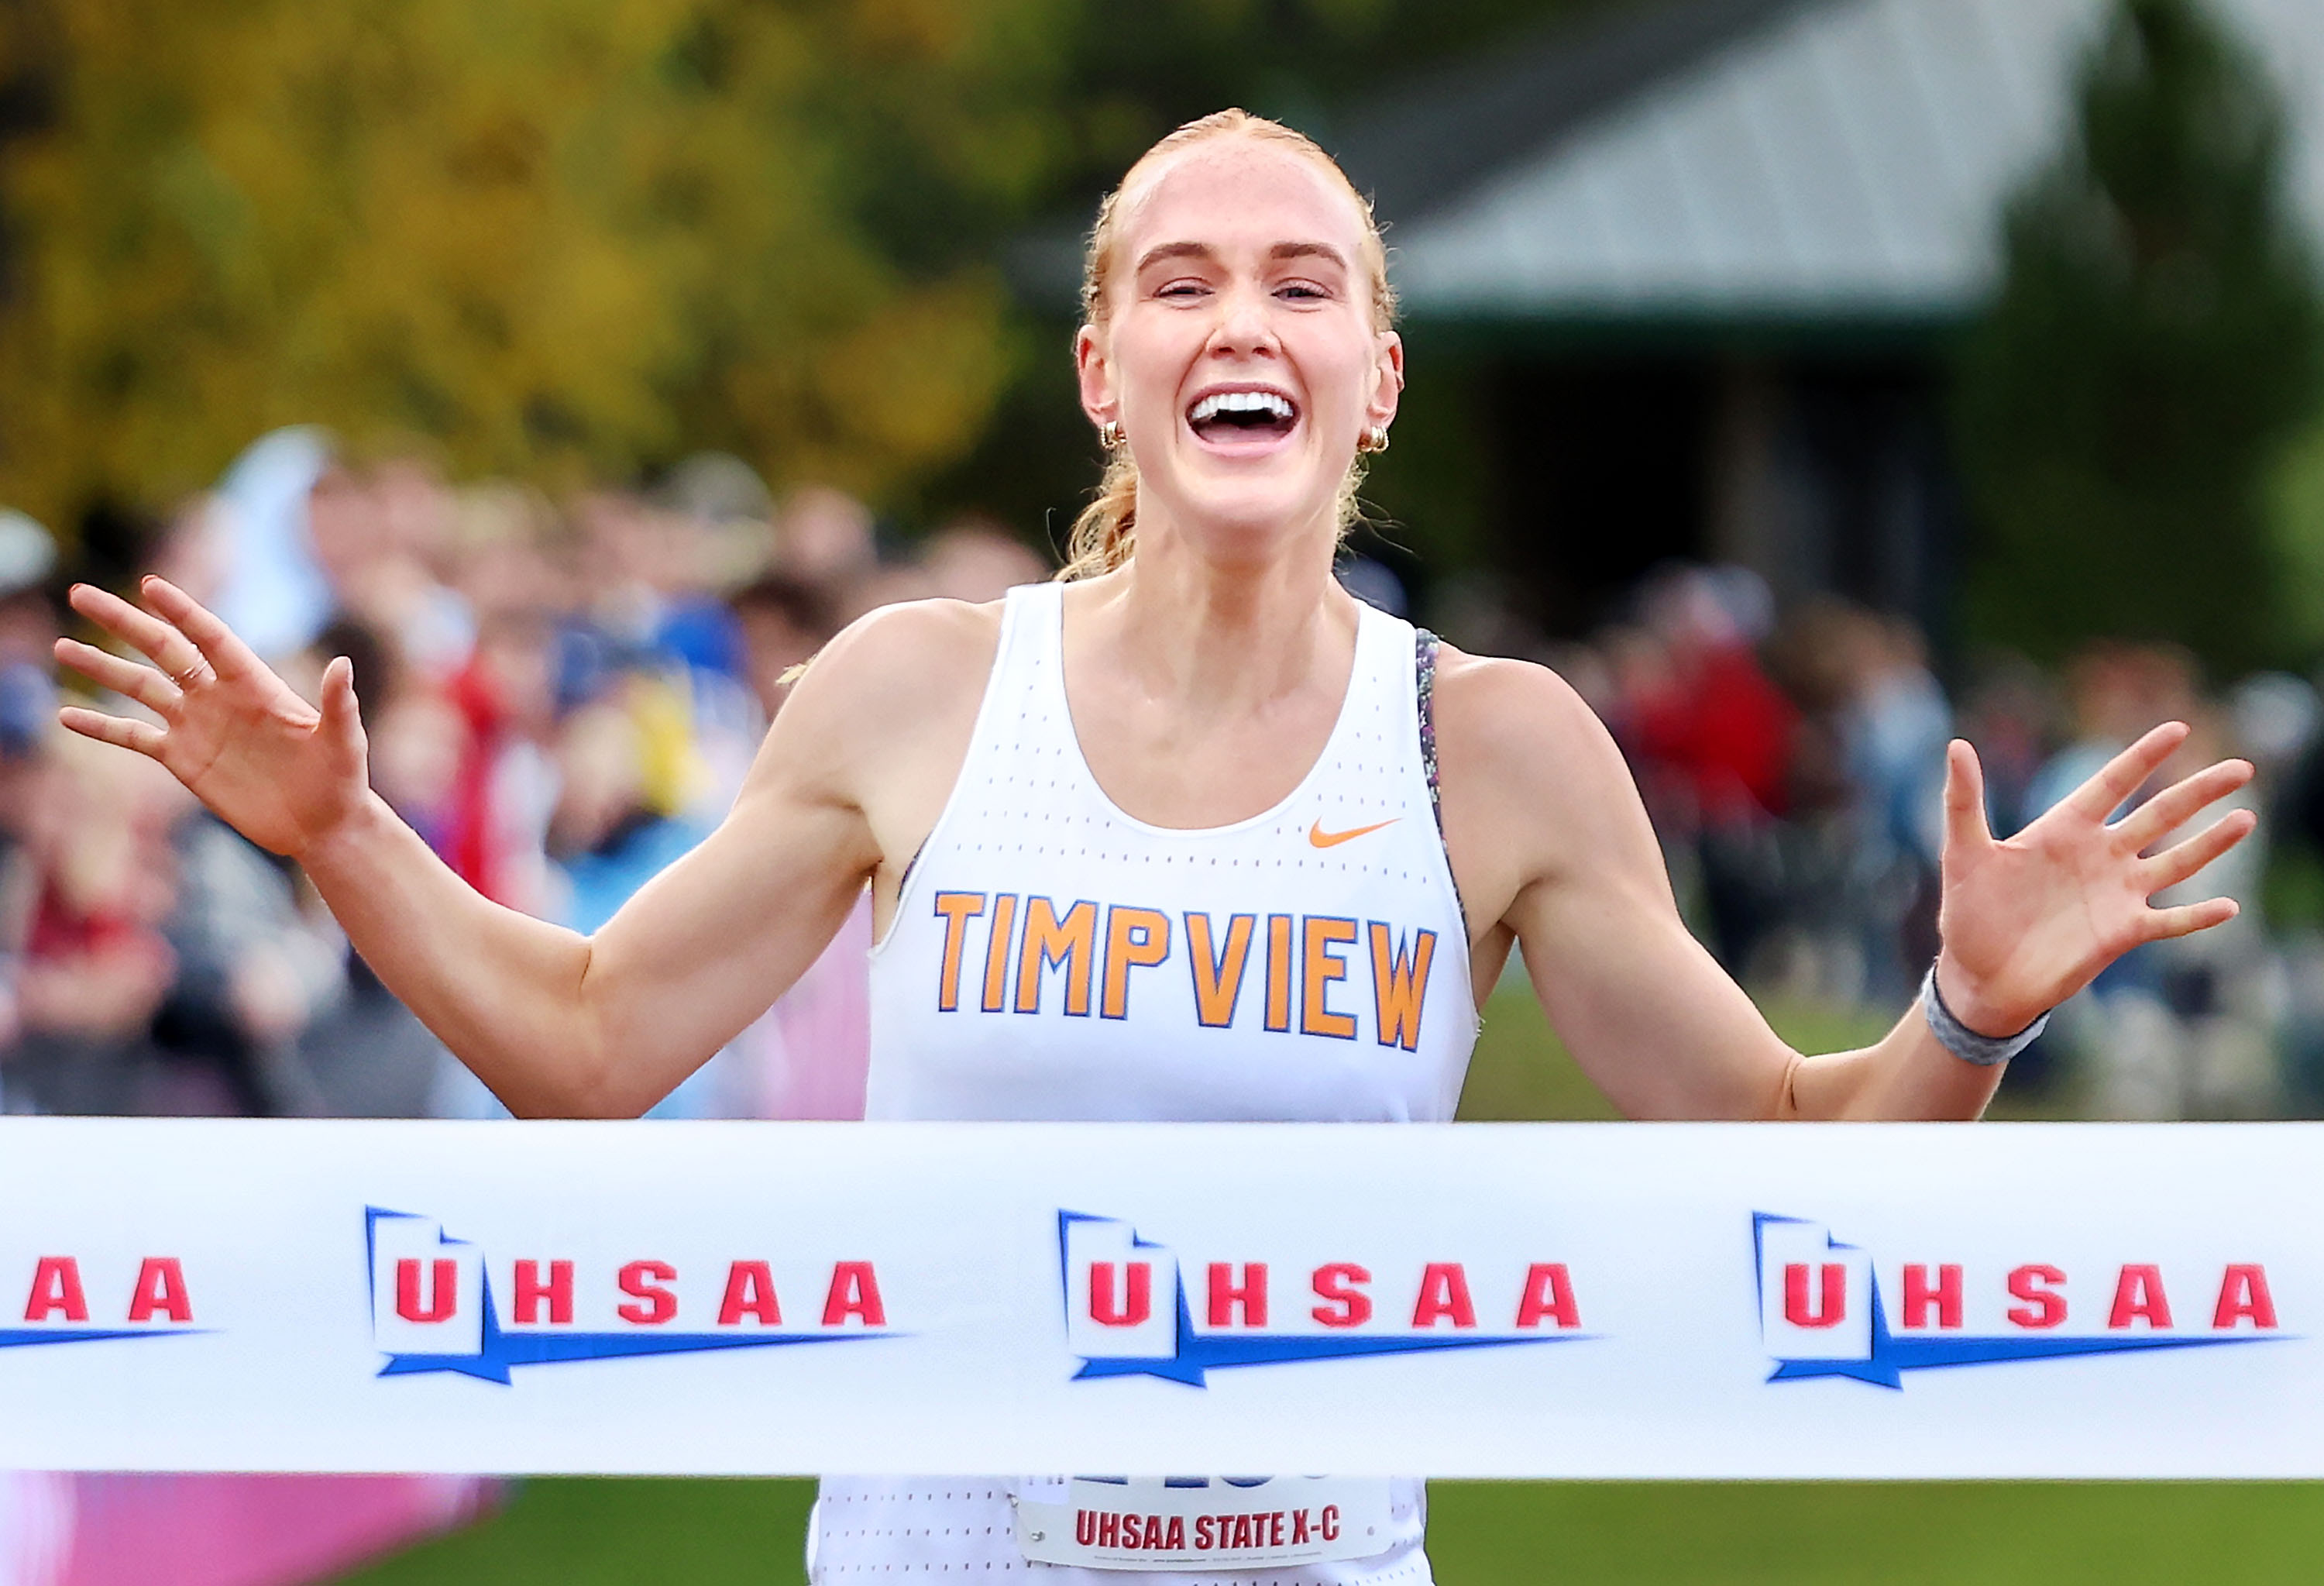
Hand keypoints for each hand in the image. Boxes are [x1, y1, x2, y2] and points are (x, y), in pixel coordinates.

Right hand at [54, 577, 370, 858]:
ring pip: (140, 688)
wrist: (322, 824)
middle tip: (80, 593)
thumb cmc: (340, 779)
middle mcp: (219, 697)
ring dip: (102, 667)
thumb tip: (343, 665)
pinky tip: (67, 714)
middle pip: (163, 650)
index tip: (148, 586)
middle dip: (123, 622)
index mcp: (254, 684)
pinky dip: (102, 727)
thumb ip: (338, 704)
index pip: (210, 637)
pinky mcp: (184, 759)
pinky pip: (135, 738)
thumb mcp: (343, 741)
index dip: (182, 611)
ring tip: (62, 645)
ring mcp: (198, 726)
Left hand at [1933, 723, 2253, 1036]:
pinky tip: (2228, 907)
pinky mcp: (2122, 933)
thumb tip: (1957, 745)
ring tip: (2246, 818)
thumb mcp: (1964, 853)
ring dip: (2211, 843)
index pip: (2113, 783)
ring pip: (2176, 862)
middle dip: (2199, 792)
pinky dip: (2197, 916)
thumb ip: (1963, 801)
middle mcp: (2099, 855)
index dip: (2143, 757)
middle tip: (2241, 768)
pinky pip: (2169, 921)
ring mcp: (2116, 894)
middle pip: (2160, 815)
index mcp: (2065, 829)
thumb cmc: (1969, 913)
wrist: (1979, 977)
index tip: (2177, 728)